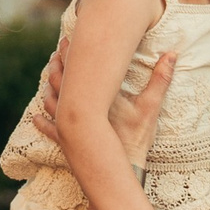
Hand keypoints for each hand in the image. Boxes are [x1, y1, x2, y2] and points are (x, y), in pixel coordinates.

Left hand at [31, 36, 175, 166]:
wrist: (124, 170)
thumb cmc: (137, 139)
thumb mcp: (151, 107)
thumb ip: (161, 79)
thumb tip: (173, 54)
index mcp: (94, 96)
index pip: (77, 68)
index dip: (70, 52)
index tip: (68, 38)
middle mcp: (77, 108)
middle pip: (59, 81)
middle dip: (57, 64)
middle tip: (57, 52)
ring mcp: (69, 126)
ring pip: (50, 101)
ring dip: (48, 86)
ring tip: (49, 75)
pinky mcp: (67, 142)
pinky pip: (49, 129)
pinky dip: (42, 122)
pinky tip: (36, 117)